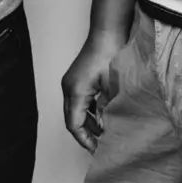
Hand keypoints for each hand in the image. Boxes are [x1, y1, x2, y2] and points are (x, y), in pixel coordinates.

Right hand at [61, 28, 127, 151]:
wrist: (108, 32)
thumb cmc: (111, 55)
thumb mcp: (113, 88)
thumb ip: (107, 110)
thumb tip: (106, 129)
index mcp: (75, 91)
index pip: (74, 124)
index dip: (85, 140)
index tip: (97, 150)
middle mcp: (69, 88)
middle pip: (72, 119)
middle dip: (86, 134)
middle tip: (101, 146)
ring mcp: (71, 82)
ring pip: (75, 111)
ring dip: (88, 122)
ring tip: (105, 133)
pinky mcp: (77, 79)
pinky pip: (79, 101)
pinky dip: (89, 111)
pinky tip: (103, 116)